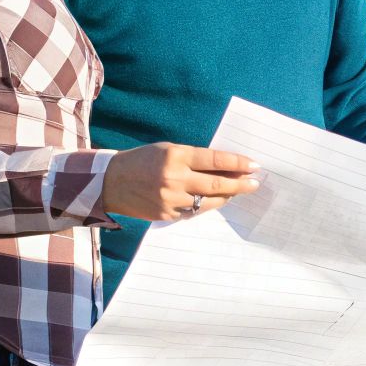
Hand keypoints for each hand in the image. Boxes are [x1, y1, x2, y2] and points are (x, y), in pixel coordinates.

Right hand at [101, 143, 259, 221]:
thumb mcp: (168, 150)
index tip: (254, 165)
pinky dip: (206, 205)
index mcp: (176, 156)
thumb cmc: (143, 160)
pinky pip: (194, 211)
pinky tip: (215, 201)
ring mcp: (171, 199)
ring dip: (227, 197)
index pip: (216, 160)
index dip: (238, 163)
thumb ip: (194, 158)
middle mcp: (174, 178)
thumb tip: (225, 167)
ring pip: (209, 201)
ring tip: (237, 192)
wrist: (111, 182)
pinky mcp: (167, 215)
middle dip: (240, 184)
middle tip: (255, 183)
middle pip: (217, 184)